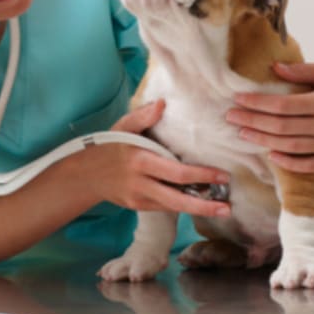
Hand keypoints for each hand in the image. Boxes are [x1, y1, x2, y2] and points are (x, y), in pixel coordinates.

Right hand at [83, 100, 230, 217]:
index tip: (222, 175)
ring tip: (221, 209)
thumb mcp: (123, 126)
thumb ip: (143, 116)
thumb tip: (163, 103)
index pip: (176, 173)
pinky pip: (163, 207)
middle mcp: (141, 183)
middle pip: (177, 199)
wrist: (86, 174)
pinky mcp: (138, 207)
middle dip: (204, 206)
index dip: (201, 176)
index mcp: (141, 161)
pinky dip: (181, 205)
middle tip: (227, 207)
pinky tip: (199, 203)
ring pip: (172, 207)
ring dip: (197, 210)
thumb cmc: (110, 145)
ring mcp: (139, 198)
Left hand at [226, 63, 313, 172]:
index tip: (238, 99)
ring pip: (291, 146)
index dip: (257, 103)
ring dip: (263, 141)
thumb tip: (274, 68)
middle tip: (230, 118)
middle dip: (252, 122)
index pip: (282, 105)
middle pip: (281, 127)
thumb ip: (302, 71)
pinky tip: (270, 155)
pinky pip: (308, 164)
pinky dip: (289, 162)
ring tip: (243, 134)